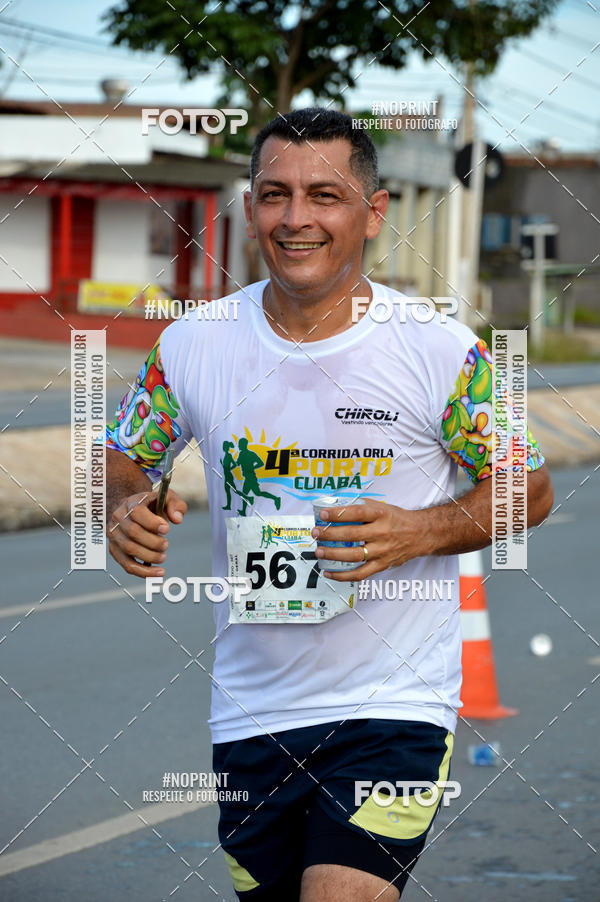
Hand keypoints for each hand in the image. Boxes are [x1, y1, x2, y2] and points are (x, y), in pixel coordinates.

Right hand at [108, 488, 186, 577]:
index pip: (137, 512)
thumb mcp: (165, 498)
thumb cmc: (151, 505)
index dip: (152, 522)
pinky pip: (127, 565)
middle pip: (133, 532)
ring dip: (150, 556)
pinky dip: (143, 572)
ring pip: (129, 550)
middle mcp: (118, 518)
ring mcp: (114, 535)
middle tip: (166, 545)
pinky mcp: (115, 550)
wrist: (132, 510)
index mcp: (130, 503)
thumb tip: (177, 519)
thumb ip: (175, 505)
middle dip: (153, 542)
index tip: (166, 529)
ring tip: (163, 557)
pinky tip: (158, 573)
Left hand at [310, 500, 428, 581]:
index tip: (323, 514)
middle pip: (352, 535)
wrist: (421, 533)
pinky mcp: (382, 564)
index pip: (356, 513)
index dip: (338, 513)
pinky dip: (343, 575)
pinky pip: (360, 573)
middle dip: (330, 534)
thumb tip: (336, 507)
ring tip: (319, 551)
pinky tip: (330, 573)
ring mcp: (382, 550)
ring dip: (333, 555)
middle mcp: (382, 532)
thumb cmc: (398, 519)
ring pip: (354, 556)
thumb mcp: (382, 506)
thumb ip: (362, 507)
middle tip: (316, 533)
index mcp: (381, 514)